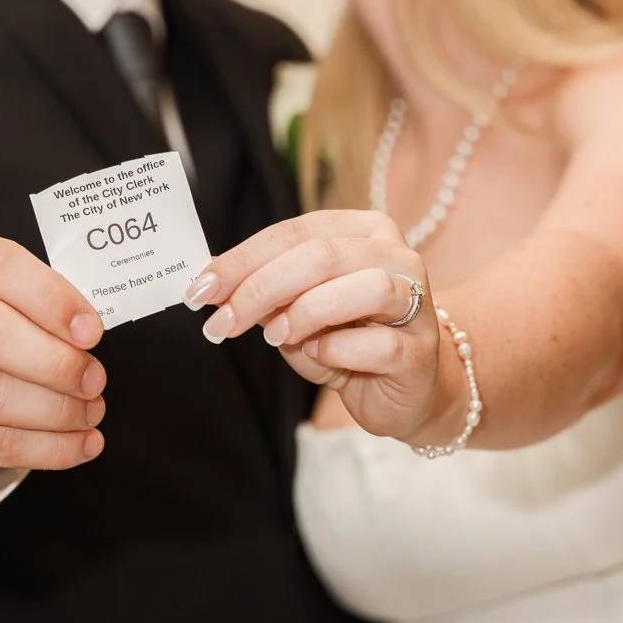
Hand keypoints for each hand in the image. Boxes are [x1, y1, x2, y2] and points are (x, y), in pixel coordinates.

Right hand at [0, 236, 106, 495]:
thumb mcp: (14, 298)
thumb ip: (47, 304)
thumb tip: (91, 335)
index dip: (50, 298)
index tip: (91, 331)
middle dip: (54, 361)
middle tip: (95, 378)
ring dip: (56, 410)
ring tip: (91, 411)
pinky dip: (48, 448)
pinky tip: (79, 444)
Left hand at [185, 211, 443, 445]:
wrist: (407, 391)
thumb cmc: (349, 341)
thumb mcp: (298, 311)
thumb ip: (267, 294)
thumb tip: (213, 287)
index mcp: (363, 231)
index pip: (295, 232)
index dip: (243, 259)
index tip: (201, 288)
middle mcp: (396, 255)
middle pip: (322, 255)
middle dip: (260, 288)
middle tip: (223, 321)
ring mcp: (416, 301)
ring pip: (363, 286)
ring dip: (305, 313)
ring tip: (275, 336)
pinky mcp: (420, 350)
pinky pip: (378, 343)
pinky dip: (338, 350)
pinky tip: (322, 357)